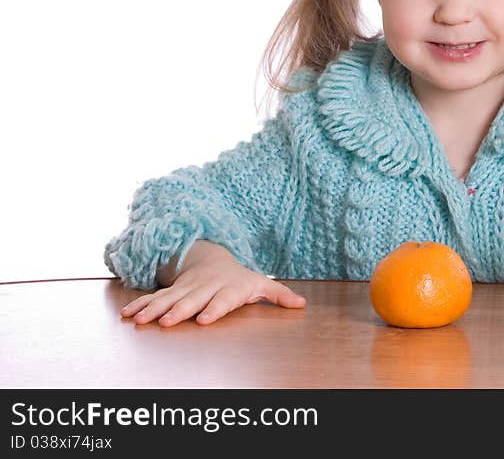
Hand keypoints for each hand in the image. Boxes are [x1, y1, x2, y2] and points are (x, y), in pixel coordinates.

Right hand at [120, 240, 305, 326]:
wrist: (214, 258)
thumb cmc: (239, 279)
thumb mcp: (260, 283)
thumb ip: (279, 295)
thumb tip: (301, 305)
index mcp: (227, 288)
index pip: (222, 299)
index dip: (214, 308)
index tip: (206, 319)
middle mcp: (204, 288)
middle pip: (191, 300)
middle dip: (178, 310)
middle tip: (167, 321)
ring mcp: (186, 288)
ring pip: (168, 298)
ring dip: (153, 308)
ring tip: (139, 320)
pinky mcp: (171, 290)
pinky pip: (153, 297)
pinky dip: (139, 304)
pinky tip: (127, 314)